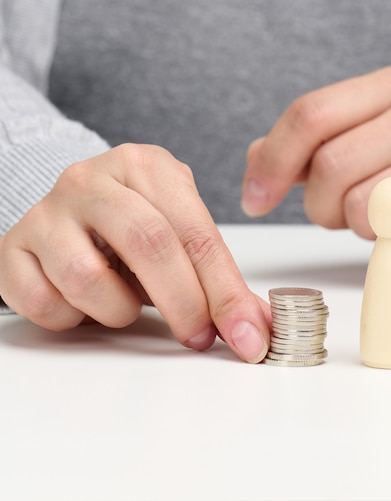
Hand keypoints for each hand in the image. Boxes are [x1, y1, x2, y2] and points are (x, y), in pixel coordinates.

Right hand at [0, 144, 269, 361]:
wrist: (68, 208)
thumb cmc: (134, 222)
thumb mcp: (181, 230)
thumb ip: (217, 274)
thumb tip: (255, 325)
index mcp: (146, 166)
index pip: (197, 232)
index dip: (225, 290)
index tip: (247, 335)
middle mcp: (93, 178)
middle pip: (149, 245)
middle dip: (184, 303)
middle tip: (198, 336)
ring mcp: (48, 210)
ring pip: (88, 278)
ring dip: (119, 310)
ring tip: (126, 303)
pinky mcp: (12, 244)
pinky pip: (43, 301)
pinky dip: (72, 318)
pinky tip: (84, 302)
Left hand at [242, 65, 390, 268]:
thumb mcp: (387, 129)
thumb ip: (321, 141)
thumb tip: (256, 160)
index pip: (311, 113)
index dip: (271, 161)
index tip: (255, 197)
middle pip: (330, 168)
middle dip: (317, 206)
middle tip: (336, 214)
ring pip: (361, 208)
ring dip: (355, 228)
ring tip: (383, 221)